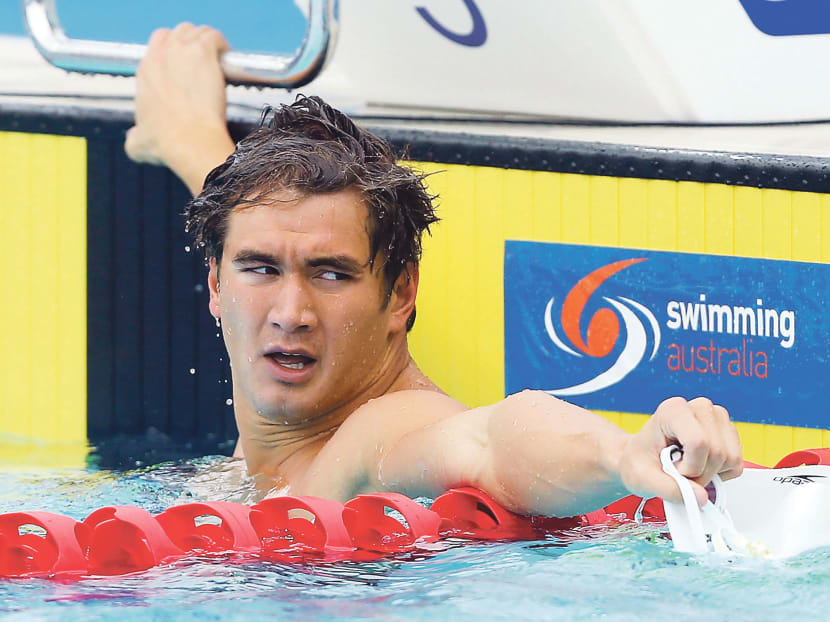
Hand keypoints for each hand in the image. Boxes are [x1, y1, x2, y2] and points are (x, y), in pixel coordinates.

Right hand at [125, 23, 235, 194]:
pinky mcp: (202, 53)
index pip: (157, 45)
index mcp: (146, 73)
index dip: (172, 51)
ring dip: (207, 41)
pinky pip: (213, 36)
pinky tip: (226, 54)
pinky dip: (221, 43)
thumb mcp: (137, 142)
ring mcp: (181, 52)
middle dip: (190, 42)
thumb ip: (134, 136)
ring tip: (217, 57)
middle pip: (176, 33)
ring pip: (195, 31)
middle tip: (204, 61)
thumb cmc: (167, 144)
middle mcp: (160, 57)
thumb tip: (133, 139)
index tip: (185, 66)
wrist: (189, 140)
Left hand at [618, 397, 742, 505]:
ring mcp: (717, 418)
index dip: (690, 467)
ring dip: (710, 474)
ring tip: (687, 467)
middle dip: (699, 474)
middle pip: (717, 452)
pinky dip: (720, 474)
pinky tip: (700, 466)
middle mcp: (699, 408)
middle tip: (678, 472)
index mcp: (673, 410)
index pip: (699, 442)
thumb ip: (669, 489)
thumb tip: (701, 497)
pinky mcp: (729, 433)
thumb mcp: (643, 479)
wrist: (640, 459)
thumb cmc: (639, 461)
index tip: (673, 469)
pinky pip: (737, 463)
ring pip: (731, 458)